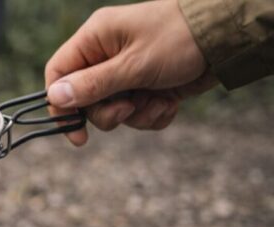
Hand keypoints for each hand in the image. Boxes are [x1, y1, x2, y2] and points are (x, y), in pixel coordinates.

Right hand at [45, 0, 216, 145]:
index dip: (61, 104)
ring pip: (113, 111)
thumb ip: (93, 84)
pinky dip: (152, 114)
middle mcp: (106, 56)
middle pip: (86, 100)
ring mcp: (126, 73)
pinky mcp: (146, 87)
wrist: (227, 39)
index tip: (75, 131)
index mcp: (95, 39)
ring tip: (159, 101)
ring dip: (136, 115)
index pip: (58, 73)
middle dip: (109, 113)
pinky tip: (170, 102)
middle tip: (129, 109)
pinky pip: (136, 113)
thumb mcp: (134, 65)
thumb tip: (55, 96)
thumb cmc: (180, 39)